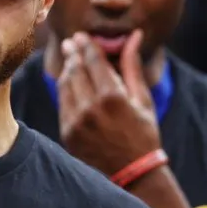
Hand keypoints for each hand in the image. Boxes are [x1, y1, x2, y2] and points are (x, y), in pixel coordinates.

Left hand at [56, 30, 161, 175]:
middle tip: (72, 41)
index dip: (87, 46)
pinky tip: (68, 81)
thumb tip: (133, 35)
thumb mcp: (142, 98)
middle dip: (74, 53)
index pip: (93, 61)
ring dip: (67, 69)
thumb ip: (132, 65)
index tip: (82, 36)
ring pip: (66, 85)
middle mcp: (91, 108)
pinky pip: (63, 103)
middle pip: (76, 70)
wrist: (133, 172)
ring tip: (70, 58)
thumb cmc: (143, 132)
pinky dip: (65, 89)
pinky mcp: (68, 132)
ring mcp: (76, 121)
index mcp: (113, 97)